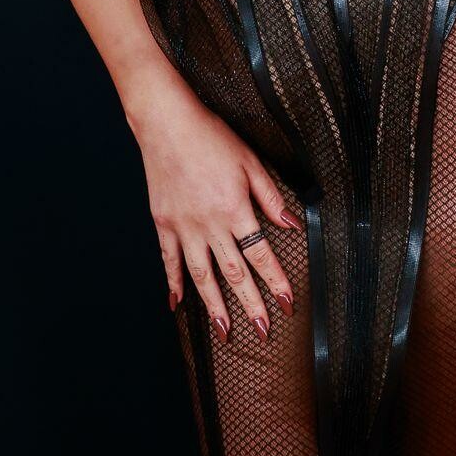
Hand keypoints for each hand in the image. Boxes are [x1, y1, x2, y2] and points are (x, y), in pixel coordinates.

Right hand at [130, 72, 300, 343]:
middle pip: (234, 273)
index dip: (276, 281)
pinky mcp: (163, 223)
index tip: (287, 304)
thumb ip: (271, 197)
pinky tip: (177, 304)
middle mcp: (209, 224)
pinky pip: (169, 260)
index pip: (261, 255)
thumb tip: (293, 225)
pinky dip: (173, 283)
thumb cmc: (212, 138)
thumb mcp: (250, 162)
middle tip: (262, 332)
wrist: (167, 124)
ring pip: (201, 275)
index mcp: (235, 209)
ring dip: (214, 305)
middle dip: (251, 305)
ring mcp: (183, 227)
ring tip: (224, 331)